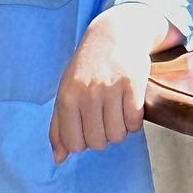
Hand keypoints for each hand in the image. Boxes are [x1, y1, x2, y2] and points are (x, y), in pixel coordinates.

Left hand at [49, 7, 163, 163]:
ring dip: (120, 129)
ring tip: (117, 111)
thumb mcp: (66, 92)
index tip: (87, 127)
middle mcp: (87, 93)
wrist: (114, 34)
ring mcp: (110, 88)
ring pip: (117, 135)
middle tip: (104, 117)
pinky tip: (129, 106)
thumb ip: (58, 126)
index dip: (83, 142)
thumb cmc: (86, 69)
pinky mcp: (133, 84)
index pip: (74, 144)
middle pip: (97, 143)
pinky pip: (135, 122)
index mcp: (67, 97)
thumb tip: (58, 159)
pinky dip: (134, 121)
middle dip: (103, 136)